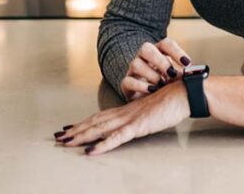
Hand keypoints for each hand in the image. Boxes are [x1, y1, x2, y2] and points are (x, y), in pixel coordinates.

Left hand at [55, 81, 189, 154]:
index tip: (70, 127)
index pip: (100, 116)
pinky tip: (90, 151)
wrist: (183, 93)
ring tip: (66, 142)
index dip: (84, 122)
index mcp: (127, 110)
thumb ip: (141, 117)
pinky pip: (116, 138)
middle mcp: (125, 113)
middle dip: (76, 130)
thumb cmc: (172, 101)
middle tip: (59, 137)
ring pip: (100, 129)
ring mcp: (130, 119)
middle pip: (95, 122)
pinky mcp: (138, 126)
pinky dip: (102, 145)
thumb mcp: (152, 111)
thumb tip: (137, 122)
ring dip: (81, 136)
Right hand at [122, 38, 191, 101]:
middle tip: (171, 73)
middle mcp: (143, 57)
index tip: (187, 64)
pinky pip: (128, 81)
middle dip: (160, 61)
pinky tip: (152, 91)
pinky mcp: (126, 84)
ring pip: (136, 64)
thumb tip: (193, 77)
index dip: (177, 52)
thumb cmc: (164, 84)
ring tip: (161, 84)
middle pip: (146, 48)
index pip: (165, 44)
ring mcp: (133, 70)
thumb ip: (182, 76)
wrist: (146, 98)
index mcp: (158, 52)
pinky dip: (141, 86)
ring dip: (151, 75)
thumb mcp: (174, 78)